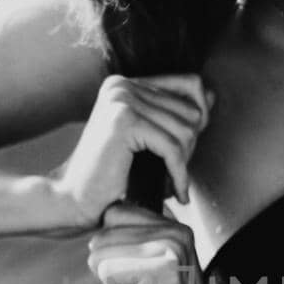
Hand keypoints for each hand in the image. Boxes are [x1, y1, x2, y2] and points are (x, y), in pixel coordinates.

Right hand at [49, 72, 214, 226]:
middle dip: (191, 147)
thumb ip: (175, 116)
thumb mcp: (148, 140)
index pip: (190, 84)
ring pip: (186, 130)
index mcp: (126, 84)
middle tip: (175, 173)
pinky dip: (179, 175)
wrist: (73, 200)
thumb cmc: (111, 176)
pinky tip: (176, 193)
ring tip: (171, 183)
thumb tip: (211, 94)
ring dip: (184, 164)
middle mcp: (123, 85)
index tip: (189, 149)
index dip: (200, 118)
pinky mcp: (124, 121)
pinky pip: (172, 148)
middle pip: (192, 109)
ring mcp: (122, 99)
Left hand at [87, 203, 225, 283]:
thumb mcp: (155, 270)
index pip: (115, 213)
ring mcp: (170, 248)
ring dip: (112, 282)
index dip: (112, 246)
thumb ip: (134, 244)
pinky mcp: (159, 269)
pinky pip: (106, 271)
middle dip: (109, 265)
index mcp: (176, 227)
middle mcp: (176, 230)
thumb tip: (96, 232)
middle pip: (103, 232)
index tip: (137, 274)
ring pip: (100, 252)